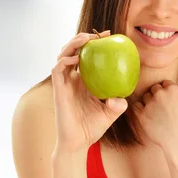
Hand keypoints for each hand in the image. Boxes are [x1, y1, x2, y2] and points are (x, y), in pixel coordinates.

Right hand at [52, 31, 127, 152]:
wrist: (78, 142)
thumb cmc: (93, 128)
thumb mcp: (111, 113)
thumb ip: (119, 104)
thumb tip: (120, 96)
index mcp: (84, 81)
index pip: (88, 56)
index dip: (96, 44)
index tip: (109, 36)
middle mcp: (73, 79)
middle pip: (74, 50)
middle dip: (83, 38)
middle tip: (99, 35)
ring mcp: (64, 83)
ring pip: (63, 55)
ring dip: (73, 44)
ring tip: (86, 39)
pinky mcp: (58, 89)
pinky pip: (58, 69)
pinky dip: (65, 60)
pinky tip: (77, 58)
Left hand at [134, 80, 177, 152]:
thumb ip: (176, 100)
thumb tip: (170, 100)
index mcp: (174, 89)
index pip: (165, 83)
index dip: (166, 92)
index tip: (168, 101)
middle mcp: (161, 94)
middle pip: (154, 89)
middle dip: (156, 96)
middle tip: (161, 109)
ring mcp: (150, 104)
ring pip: (145, 97)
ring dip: (148, 103)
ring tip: (156, 115)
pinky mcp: (142, 115)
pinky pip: (137, 107)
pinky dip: (140, 110)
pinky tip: (147, 117)